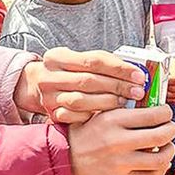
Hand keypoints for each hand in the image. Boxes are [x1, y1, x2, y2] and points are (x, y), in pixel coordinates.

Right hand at [15, 48, 146, 122]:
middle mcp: (49, 76)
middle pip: (88, 81)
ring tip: (125, 102)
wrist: (36, 87)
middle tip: (137, 91)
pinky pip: (75, 117)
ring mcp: (48, 97)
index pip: (93, 60)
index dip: (118, 68)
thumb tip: (134, 72)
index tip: (138, 75)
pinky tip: (108, 116)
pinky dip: (92, 116)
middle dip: (117, 86)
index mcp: (56, 57)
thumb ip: (102, 63)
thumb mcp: (78, 60)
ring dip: (107, 102)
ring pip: (81, 101)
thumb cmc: (68, 72)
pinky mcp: (51, 114)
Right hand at [68, 106, 174, 174]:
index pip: (155, 114)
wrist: (65, 158)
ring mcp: (120, 163)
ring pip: (161, 158)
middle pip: (162, 135)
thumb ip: (124, 106)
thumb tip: (152, 100)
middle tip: (170, 128)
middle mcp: (118, 141)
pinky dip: (159, 169)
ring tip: (165, 146)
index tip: (165, 113)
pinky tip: (156, 162)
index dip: (167, 113)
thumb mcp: (100, 111)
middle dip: (172, 130)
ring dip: (169, 151)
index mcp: (114, 120)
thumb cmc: (85, 132)